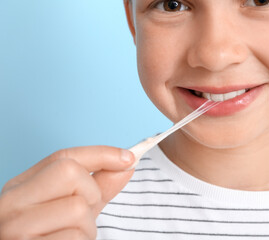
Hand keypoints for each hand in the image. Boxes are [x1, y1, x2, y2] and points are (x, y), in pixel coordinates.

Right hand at [0, 146, 134, 239]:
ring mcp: (15, 226)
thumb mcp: (73, 207)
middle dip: (91, 193)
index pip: (64, 156)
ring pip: (77, 208)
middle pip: (70, 172)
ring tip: (72, 236)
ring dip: (88, 227)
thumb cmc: (51, 236)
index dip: (101, 154)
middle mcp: (13, 201)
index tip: (129, 158)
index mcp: (22, 186)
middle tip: (84, 214)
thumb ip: (98, 186)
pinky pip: (75, 236)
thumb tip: (126, 163)